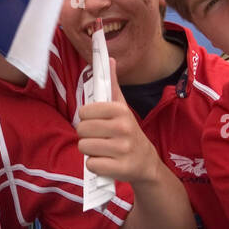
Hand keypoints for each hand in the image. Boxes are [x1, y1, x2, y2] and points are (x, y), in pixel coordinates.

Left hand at [76, 60, 163, 184]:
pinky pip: (91, 165)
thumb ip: (112, 85)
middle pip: (81, 130)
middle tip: (100, 138)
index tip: (97, 123)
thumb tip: (109, 59)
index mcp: (120, 110)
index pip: (84, 112)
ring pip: (84, 147)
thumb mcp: (122, 107)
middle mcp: (123, 128)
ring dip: (90, 151)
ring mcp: (122, 149)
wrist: (146, 162)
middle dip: (87, 136)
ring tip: (103, 150)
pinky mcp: (120, 168)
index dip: (87, 119)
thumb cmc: (128, 132)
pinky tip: (107, 162)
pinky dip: (96, 165)